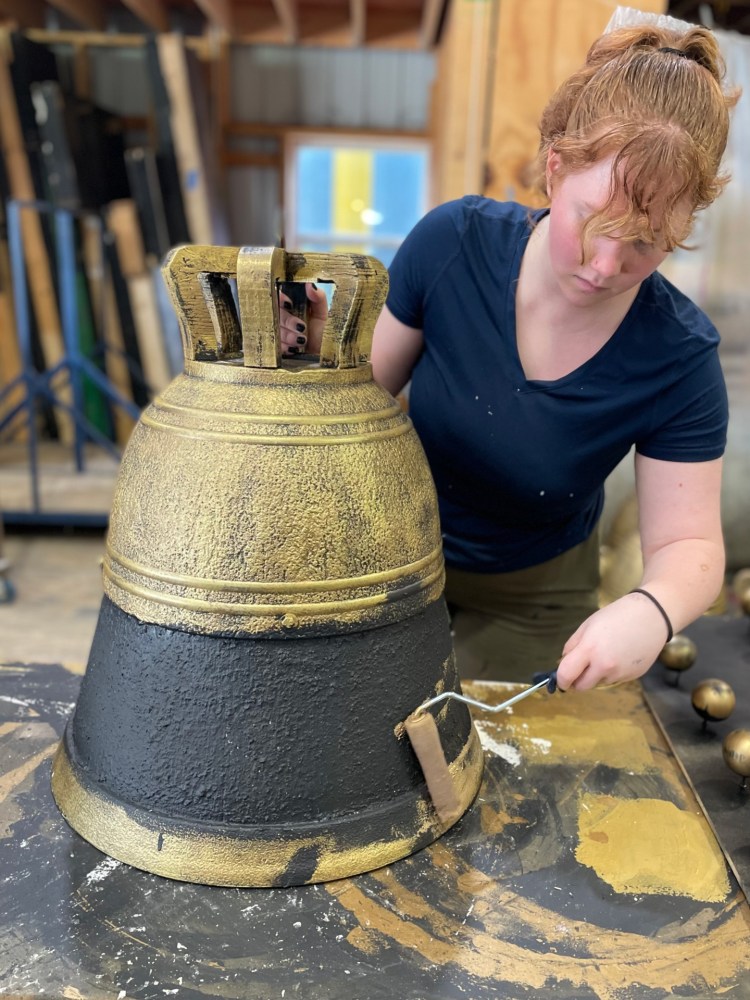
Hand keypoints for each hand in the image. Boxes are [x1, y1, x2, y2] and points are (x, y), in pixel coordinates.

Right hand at [278, 282, 327, 356]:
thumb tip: (309, 285)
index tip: (288, 304)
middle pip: (275, 314)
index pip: (278, 297)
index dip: (280, 299)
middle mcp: (285, 319)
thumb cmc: (326, 335)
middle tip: (302, 327)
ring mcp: (280, 335)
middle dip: (288, 321)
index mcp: (294, 307)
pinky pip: (274, 346)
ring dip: (289, 336)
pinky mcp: (279, 349)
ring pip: (275, 331)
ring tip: (302, 341)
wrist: (327, 356)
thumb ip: (318, 298)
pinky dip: (285, 347)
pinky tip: (295, 350)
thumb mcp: (324, 315)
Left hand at [555, 593, 669, 690]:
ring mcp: (619, 673)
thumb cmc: (617, 616)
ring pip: (599, 683)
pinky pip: (615, 679)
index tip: (561, 680)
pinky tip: (621, 655)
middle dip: (578, 680)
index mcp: (590, 649)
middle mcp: (604, 665)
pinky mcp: (632, 677)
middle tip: (582, 668)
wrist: (651, 616)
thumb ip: (573, 645)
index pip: (566, 675)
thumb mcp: (588, 625)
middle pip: (582, 686)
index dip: (561, 680)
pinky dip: (613, 672)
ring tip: (607, 653)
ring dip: (597, 675)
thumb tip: (564, 662)